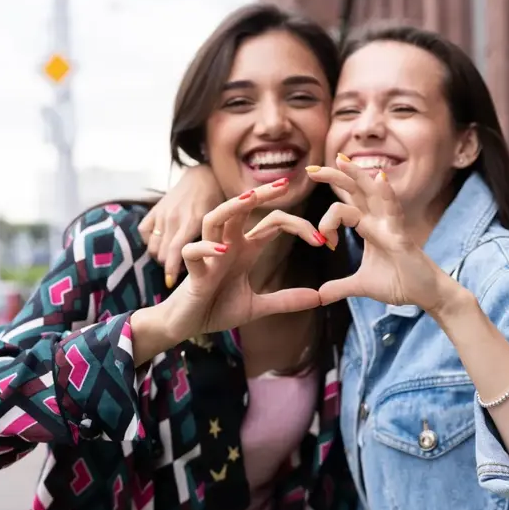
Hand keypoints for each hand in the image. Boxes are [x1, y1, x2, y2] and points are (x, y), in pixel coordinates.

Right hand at [138, 165, 224, 288]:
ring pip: (153, 246)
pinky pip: (144, 232)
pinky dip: (151, 241)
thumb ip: (218, 239)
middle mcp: (174, 218)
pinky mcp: (155, 209)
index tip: (170, 283)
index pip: (174, 251)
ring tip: (174, 259)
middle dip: (169, 266)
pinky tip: (162, 243)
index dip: (171, 270)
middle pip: (161, 254)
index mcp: (192, 221)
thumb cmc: (219, 201)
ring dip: (161, 256)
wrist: (205, 175)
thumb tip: (221, 259)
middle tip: (180, 272)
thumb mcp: (224, 220)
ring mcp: (162, 213)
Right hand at [161, 182, 326, 340]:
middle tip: (284, 183)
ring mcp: (208, 256)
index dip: (297, 226)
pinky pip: (193, 252)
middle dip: (262, 194)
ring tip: (249, 199)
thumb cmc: (216, 309)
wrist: (187, 326)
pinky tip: (221, 249)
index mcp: (244, 249)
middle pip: (242, 208)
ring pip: (214, 219)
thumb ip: (286, 300)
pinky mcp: (193, 273)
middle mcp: (227, 245)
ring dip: (230, 208)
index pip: (272, 224)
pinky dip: (204, 247)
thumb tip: (319, 298)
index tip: (321, 240)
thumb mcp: (257, 307)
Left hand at [307, 156, 456, 310]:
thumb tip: (319, 296)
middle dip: (334, 177)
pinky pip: (393, 211)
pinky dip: (387, 194)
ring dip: (357, 175)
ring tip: (341, 161)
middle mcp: (379, 220)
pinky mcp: (401, 236)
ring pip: (372, 192)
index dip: (326, 218)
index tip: (321, 240)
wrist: (424, 295)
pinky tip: (380, 179)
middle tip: (310, 170)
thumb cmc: (399, 283)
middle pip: (356, 189)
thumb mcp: (362, 285)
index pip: (344, 206)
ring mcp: (391, 225)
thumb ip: (340, 287)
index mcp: (368, 226)